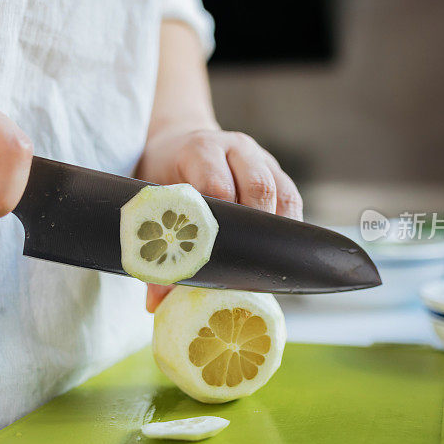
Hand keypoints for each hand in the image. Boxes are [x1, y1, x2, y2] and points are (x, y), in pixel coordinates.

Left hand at [136, 127, 302, 310]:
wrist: (179, 140)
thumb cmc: (163, 173)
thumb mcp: (152, 201)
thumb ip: (155, 249)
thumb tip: (155, 303)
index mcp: (200, 150)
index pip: (217, 186)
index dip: (218, 224)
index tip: (213, 257)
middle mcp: (235, 148)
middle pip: (259, 187)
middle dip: (254, 229)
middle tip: (241, 266)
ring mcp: (260, 157)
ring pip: (282, 193)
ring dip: (275, 231)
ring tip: (260, 263)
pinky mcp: (276, 170)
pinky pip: (292, 198)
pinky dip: (286, 226)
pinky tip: (273, 250)